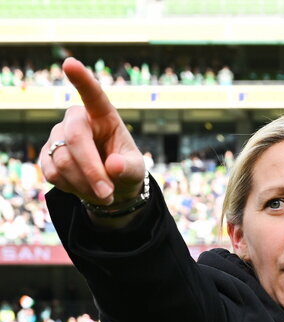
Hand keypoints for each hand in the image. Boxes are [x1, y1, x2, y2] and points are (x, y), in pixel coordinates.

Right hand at [40, 57, 145, 207]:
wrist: (110, 188)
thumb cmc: (125, 170)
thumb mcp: (135, 170)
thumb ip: (128, 168)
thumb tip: (114, 166)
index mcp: (103, 115)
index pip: (93, 94)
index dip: (82, 79)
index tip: (70, 64)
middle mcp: (77, 119)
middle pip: (75, 138)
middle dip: (91, 170)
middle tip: (108, 194)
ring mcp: (58, 136)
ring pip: (63, 161)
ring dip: (85, 185)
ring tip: (103, 194)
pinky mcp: (47, 155)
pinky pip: (53, 174)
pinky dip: (72, 188)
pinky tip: (84, 188)